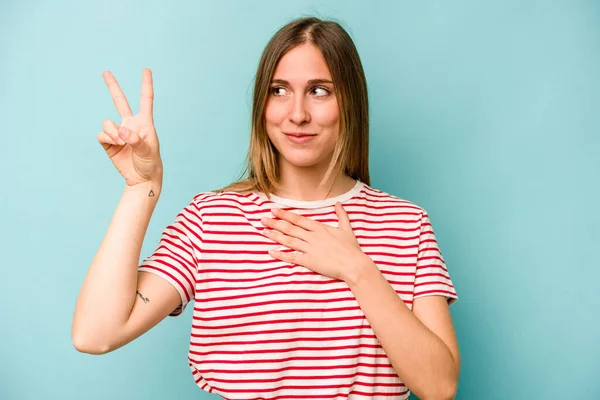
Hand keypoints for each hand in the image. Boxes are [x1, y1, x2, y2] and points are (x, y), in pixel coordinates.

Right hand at [97, 69, 162, 186]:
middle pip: (120, 101)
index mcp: (144, 122)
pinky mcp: (109, 143)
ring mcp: (119, 133)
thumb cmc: (150, 162)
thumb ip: (136, 139)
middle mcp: (130, 124)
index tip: (147, 70)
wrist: (142, 178)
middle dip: (112, 86)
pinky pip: (102, 135)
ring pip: (107, 123)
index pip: (146, 99)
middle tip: (105, 71)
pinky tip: (115, 145)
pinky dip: (107, 139)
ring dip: (111, 131)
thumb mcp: (148, 151)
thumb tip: (121, 131)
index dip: (146, 84)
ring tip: (120, 142)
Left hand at [260, 202, 370, 281]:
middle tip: (262, 219)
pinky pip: (292, 257)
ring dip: (275, 236)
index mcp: (320, 228)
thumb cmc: (352, 248)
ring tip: (264, 231)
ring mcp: (310, 249)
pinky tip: (271, 252)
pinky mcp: (309, 261)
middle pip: (290, 228)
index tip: (274, 210)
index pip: (299, 219)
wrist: (354, 265)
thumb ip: (341, 215)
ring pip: (289, 240)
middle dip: (275, 223)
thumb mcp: (347, 229)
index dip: (285, 214)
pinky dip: (280, 255)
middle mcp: (312, 237)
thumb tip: (338, 204)